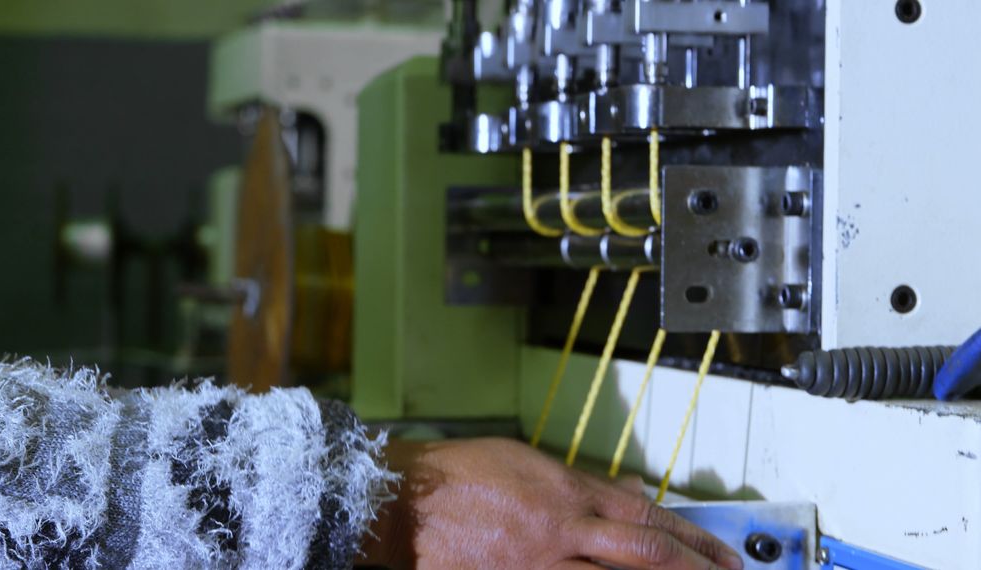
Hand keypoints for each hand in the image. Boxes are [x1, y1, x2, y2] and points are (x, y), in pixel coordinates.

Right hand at [359, 438, 743, 569]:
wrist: (404, 503)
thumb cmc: (459, 475)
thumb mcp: (526, 461)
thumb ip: (581, 482)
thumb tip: (627, 493)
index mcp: (567, 491)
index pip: (646, 516)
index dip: (692, 538)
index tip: (722, 554)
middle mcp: (563, 529)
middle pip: (644, 555)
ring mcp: (539, 565)